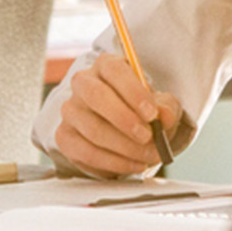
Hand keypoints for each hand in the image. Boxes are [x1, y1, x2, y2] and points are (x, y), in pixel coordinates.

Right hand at [52, 53, 182, 178]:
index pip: (114, 70)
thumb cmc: (140, 110)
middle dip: (125, 119)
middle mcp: (83, 84)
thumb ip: (166, 107)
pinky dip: (115, 162)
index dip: (133, 92)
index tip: (152, 114)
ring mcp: (71, 111)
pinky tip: (134, 164)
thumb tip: (165, 116)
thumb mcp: (159, 105)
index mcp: (106, 66)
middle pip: (96, 96)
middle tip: (148, 137)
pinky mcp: (65, 137)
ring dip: (126, 147)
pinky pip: (87, 152)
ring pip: (93, 129)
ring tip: (149, 155)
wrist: (122, 131)